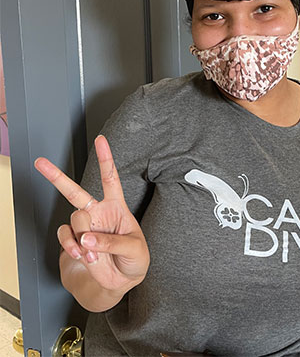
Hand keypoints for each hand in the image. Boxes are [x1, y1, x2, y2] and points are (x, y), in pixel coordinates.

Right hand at [34, 135, 149, 293]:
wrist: (120, 283)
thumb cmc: (133, 260)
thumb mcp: (134, 249)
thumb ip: (113, 242)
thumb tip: (87, 238)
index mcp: (116, 208)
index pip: (111, 178)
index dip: (106, 159)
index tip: (100, 140)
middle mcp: (98, 213)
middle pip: (75, 191)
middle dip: (57, 177)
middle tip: (40, 163)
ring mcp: (84, 227)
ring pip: (74, 219)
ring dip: (83, 237)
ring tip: (94, 253)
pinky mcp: (72, 242)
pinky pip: (64, 237)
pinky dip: (72, 246)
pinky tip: (81, 254)